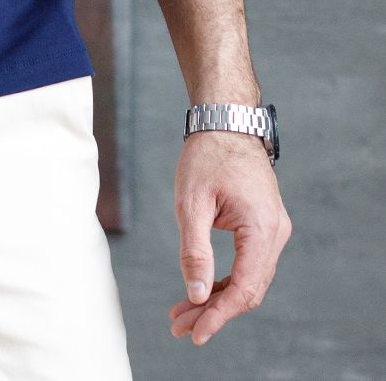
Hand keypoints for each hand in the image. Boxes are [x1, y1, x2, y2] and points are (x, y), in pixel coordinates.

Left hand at [170, 130, 292, 345]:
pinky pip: (249, 264)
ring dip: (218, 298)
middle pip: (248, 289)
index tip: (195, 332)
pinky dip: (225, 279)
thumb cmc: (207, 156)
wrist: (226, 123)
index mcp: (261, 228)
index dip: (219, 314)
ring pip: (249, 279)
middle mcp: (275, 233)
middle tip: (180, 325)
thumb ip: (194, 250)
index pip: (244, 287)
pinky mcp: (264, 226)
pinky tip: (201, 289)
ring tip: (183, 311)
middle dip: (214, 311)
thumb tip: (196, 294)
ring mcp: (273, 230)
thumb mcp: (192, 202)